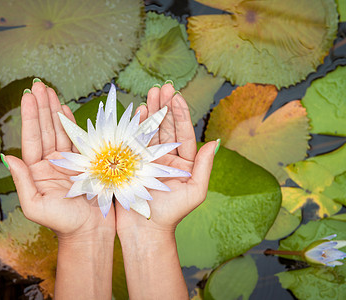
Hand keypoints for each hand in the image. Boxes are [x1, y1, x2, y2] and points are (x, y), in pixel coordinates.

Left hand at [3, 80, 114, 239]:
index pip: (32, 138)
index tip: (28, 96)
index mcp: (37, 171)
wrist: (90, 231)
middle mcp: (51, 163)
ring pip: (59, 130)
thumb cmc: (62, 222)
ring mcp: (69, 161)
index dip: (30, 116)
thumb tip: (8, 156)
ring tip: (49, 90)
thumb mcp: (35, 206)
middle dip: (41, 106)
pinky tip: (65, 109)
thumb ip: (22, 181)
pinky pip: (77, 139)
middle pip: (44, 129)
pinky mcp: (85, 162)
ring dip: (54, 110)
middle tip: (38, 84)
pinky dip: (71, 123)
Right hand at [115, 82, 217, 298]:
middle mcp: (165, 157)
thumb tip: (214, 142)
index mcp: (183, 162)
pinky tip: (137, 110)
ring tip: (151, 93)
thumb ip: (204, 167)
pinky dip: (135, 124)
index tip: (177, 96)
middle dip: (164, 106)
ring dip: (151, 110)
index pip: (182, 132)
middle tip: (163, 87)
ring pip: (150, 129)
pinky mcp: (131, 162)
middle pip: (166, 126)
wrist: (144, 229)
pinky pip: (134, 140)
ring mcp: (147, 158)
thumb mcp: (195, 191)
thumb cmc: (172, 214)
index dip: (180, 113)